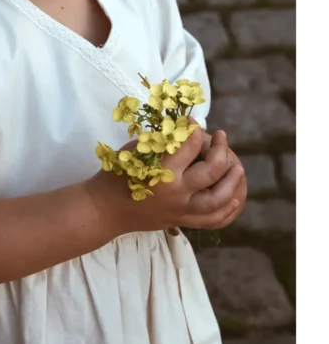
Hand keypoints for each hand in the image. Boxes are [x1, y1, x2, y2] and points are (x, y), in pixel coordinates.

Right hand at [89, 127, 244, 236]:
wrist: (105, 209)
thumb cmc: (116, 175)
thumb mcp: (135, 151)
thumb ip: (161, 141)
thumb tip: (183, 127)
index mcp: (163, 170)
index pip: (190, 145)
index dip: (195, 129)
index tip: (193, 122)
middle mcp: (177, 192)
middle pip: (212, 171)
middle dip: (222, 150)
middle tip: (222, 137)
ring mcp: (181, 210)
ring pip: (218, 199)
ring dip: (232, 182)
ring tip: (237, 167)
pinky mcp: (181, 221)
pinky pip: (211, 220)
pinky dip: (227, 211)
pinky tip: (236, 199)